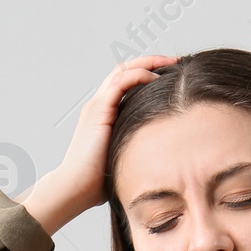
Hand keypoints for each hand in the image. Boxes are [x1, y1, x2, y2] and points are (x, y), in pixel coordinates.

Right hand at [23, 54, 177, 232]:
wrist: (75, 189)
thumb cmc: (98, 182)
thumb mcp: (124, 157)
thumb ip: (138, 148)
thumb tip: (165, 156)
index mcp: (103, 113)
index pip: (125, 81)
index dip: (147, 73)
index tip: (171, 75)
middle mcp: (99, 104)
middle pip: (125, 69)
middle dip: (151, 61)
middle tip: (175, 62)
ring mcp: (97, 105)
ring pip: (123, 70)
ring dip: (148, 63)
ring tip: (171, 64)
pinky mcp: (99, 111)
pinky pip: (121, 82)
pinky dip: (140, 75)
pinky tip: (157, 79)